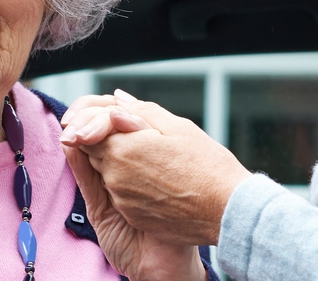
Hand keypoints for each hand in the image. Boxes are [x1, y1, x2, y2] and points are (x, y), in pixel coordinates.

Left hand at [60, 91, 251, 246]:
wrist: (227, 213)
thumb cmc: (208, 167)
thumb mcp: (178, 129)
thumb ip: (141, 113)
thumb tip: (116, 102)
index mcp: (123, 148)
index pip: (89, 129)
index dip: (94, 122)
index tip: (108, 121)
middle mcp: (115, 175)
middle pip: (95, 151)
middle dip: (106, 140)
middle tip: (135, 137)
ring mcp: (122, 199)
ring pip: (107, 172)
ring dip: (118, 162)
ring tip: (150, 158)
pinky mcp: (132, 215)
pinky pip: (120, 194)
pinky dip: (129, 184)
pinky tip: (156, 180)